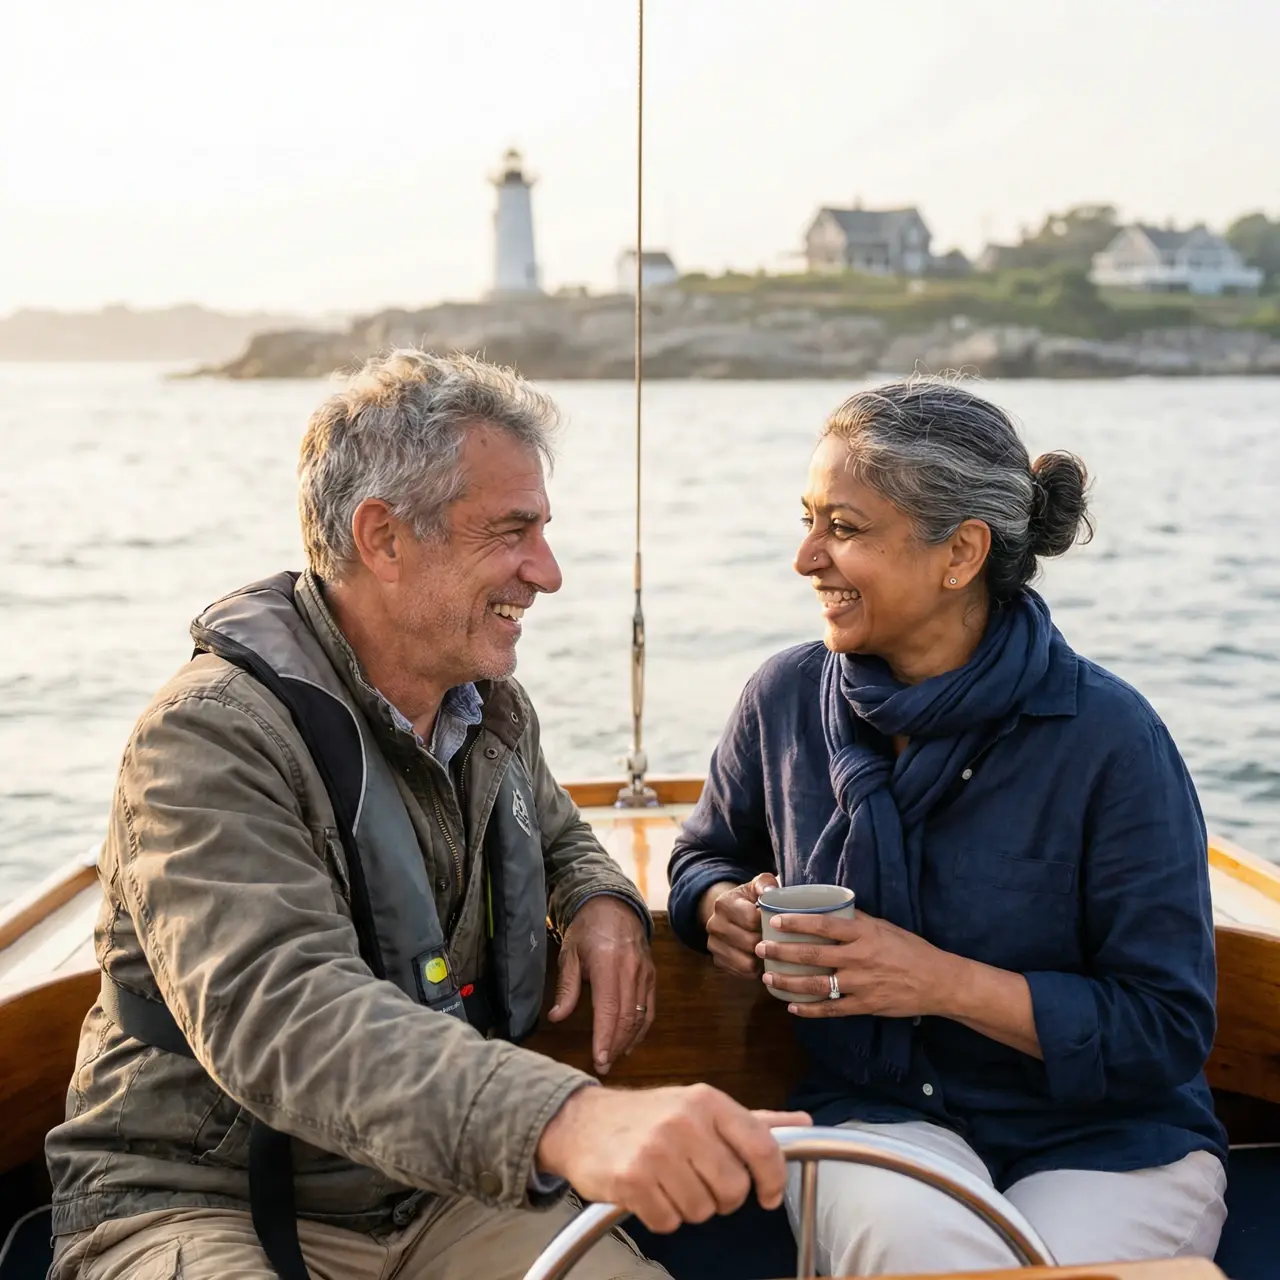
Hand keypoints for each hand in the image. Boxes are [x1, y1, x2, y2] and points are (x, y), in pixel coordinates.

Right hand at [535, 1084, 811, 1232]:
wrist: (581, 1122)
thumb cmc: (649, 1117)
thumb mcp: (701, 1108)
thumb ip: (754, 1121)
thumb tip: (804, 1122)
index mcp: (708, 1101)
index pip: (763, 1146)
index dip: (772, 1180)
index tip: (766, 1195)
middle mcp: (684, 1121)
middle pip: (734, 1190)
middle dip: (720, 1196)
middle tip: (697, 1178)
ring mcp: (656, 1150)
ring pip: (702, 1211)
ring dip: (688, 1207)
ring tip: (668, 1181)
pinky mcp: (632, 1179)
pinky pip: (669, 1223)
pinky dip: (661, 1216)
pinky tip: (648, 1192)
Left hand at [547, 896, 654, 1074]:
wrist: (614, 905)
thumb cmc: (587, 930)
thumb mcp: (570, 954)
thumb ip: (566, 987)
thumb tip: (557, 1017)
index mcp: (609, 963)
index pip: (609, 1010)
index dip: (605, 1038)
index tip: (599, 1060)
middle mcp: (631, 970)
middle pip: (627, 1017)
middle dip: (615, 1046)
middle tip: (602, 1066)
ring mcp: (645, 973)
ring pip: (640, 1016)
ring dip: (628, 1041)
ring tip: (613, 1058)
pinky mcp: (651, 976)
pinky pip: (649, 1008)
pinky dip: (641, 1028)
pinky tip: (630, 1042)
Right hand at [700, 873, 778, 979]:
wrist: (726, 914)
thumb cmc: (748, 900)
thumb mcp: (755, 886)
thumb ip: (765, 883)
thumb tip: (770, 891)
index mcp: (723, 903)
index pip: (751, 919)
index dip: (768, 921)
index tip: (775, 920)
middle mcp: (714, 925)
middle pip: (750, 942)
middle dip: (767, 941)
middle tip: (776, 937)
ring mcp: (714, 945)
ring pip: (747, 962)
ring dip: (762, 958)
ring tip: (769, 948)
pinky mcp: (718, 961)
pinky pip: (743, 973)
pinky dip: (756, 969)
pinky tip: (761, 958)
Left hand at [755, 908, 959, 1018]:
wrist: (937, 980)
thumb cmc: (910, 949)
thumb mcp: (884, 927)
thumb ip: (856, 921)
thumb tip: (830, 909)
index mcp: (863, 934)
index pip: (823, 925)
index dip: (797, 923)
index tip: (775, 921)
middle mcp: (858, 958)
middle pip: (813, 954)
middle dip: (783, 952)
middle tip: (761, 949)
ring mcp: (861, 984)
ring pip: (816, 984)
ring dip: (789, 982)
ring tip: (769, 978)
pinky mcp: (865, 1006)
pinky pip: (832, 1009)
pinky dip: (810, 1010)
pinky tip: (793, 1008)